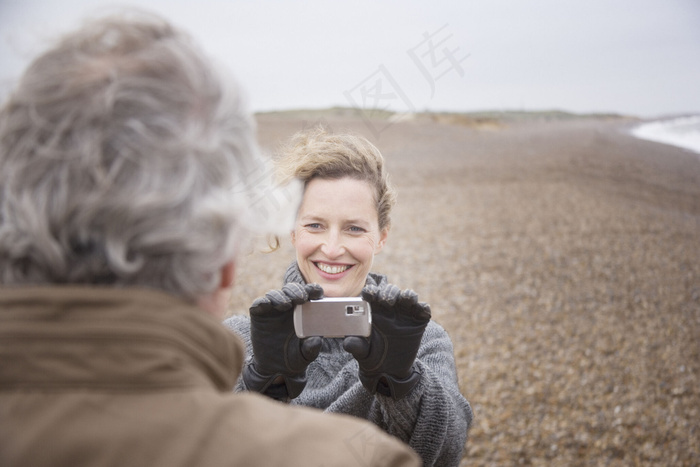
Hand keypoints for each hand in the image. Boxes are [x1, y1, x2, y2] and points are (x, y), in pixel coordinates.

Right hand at [243, 283, 323, 399]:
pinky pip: (258, 304)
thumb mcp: (306, 354)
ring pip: (275, 294)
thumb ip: (312, 347)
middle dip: (296, 290)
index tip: (316, 293)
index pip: (310, 294)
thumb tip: (317, 339)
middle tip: (301, 298)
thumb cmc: (294, 357)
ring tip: (285, 304)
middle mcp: (289, 306)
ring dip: (280, 296)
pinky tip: (266, 304)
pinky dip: (262, 302)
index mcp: (304, 311)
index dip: (313, 290)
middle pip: (292, 290)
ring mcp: (272, 309)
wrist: (275, 368)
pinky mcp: (259, 315)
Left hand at [343, 283, 430, 399]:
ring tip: (406, 299)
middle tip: (386, 300)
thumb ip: (356, 346)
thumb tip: (348, 343)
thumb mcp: (362, 352)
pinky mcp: (419, 321)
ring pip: (409, 296)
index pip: (372, 294)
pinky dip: (423, 307)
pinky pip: (423, 310)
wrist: (390, 371)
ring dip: (408, 295)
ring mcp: (405, 313)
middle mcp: (389, 308)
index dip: (371, 291)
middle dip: (389, 292)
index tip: (369, 293)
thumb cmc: (372, 357)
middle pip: (391, 291)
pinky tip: (421, 310)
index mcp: (373, 310)